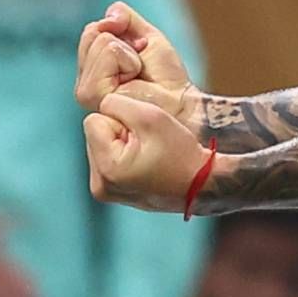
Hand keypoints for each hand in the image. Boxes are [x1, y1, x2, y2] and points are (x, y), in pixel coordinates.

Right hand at [74, 1, 196, 121]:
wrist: (178, 102)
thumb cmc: (164, 76)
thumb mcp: (146, 36)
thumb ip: (124, 17)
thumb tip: (106, 19)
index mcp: (92, 68)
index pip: (92, 30)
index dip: (120, 32)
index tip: (139, 52)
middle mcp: (84, 80)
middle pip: (92, 32)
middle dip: (123, 42)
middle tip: (138, 66)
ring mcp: (84, 89)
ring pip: (101, 41)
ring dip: (129, 54)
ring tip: (136, 74)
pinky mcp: (91, 94)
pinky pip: (110, 53)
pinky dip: (129, 60)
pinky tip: (133, 79)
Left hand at [84, 91, 211, 213]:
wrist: (204, 184)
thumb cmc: (182, 152)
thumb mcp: (151, 116)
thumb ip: (116, 103)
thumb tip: (100, 104)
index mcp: (107, 170)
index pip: (93, 121)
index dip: (120, 119)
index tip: (144, 133)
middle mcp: (100, 186)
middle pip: (96, 135)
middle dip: (119, 132)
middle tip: (149, 144)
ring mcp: (105, 192)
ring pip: (102, 146)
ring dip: (121, 143)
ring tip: (149, 153)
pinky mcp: (112, 193)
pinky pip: (108, 159)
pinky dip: (124, 156)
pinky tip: (145, 162)